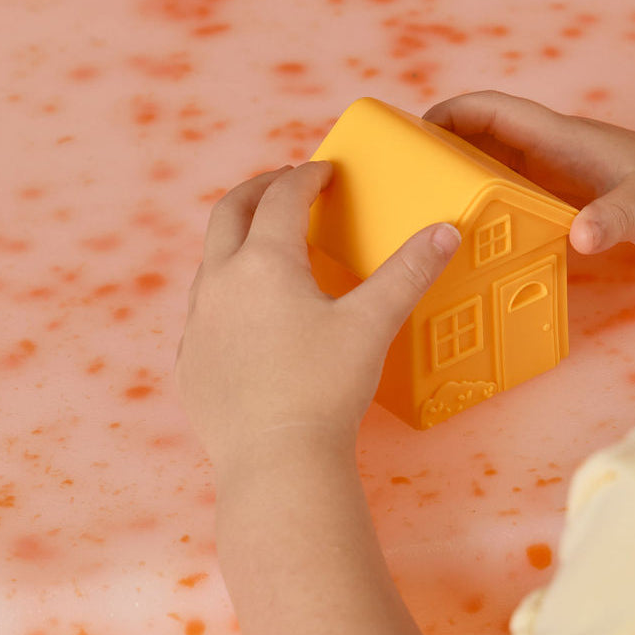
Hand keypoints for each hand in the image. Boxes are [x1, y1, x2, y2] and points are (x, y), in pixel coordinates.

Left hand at [174, 162, 461, 480]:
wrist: (276, 463)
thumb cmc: (325, 389)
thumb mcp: (373, 324)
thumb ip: (409, 272)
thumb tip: (446, 231)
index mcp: (264, 263)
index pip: (283, 198)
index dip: (307, 178)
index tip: (325, 172)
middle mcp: (220, 282)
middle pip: (230, 212)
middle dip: (260, 189)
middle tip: (286, 183)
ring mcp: (199, 323)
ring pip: (211, 259)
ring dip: (239, 238)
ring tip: (269, 244)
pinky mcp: (189, 361)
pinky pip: (203, 309)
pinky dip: (226, 290)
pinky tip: (248, 313)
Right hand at [424, 90, 634, 263]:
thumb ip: (615, 218)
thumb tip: (578, 237)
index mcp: (564, 138)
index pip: (493, 111)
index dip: (448, 114)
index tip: (410, 137)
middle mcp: (557, 152)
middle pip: (484, 138)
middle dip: (442, 151)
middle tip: (406, 186)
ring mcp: (565, 177)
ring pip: (498, 168)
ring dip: (464, 181)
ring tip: (430, 214)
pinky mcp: (576, 203)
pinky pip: (519, 198)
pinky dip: (493, 208)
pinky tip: (481, 239)